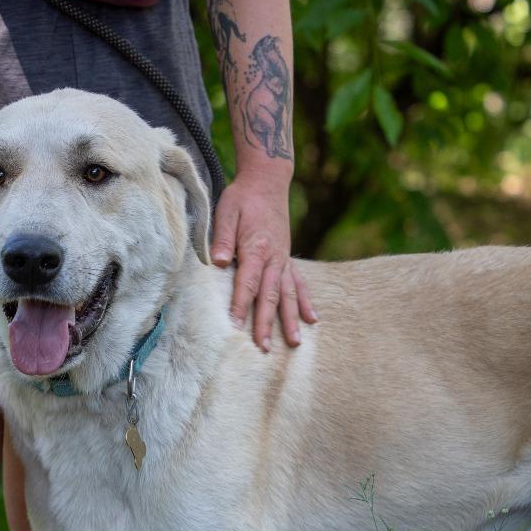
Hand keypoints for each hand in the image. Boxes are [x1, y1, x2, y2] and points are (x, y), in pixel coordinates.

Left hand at [210, 172, 315, 351]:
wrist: (267, 182)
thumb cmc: (242, 198)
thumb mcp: (226, 211)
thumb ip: (222, 237)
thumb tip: (218, 261)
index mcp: (256, 248)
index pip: (247, 283)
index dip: (241, 305)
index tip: (237, 326)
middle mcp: (274, 258)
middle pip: (270, 296)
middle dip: (267, 323)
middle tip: (264, 347)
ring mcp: (284, 260)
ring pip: (288, 295)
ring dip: (290, 320)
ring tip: (294, 343)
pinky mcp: (287, 259)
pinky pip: (299, 284)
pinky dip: (305, 302)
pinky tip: (312, 320)